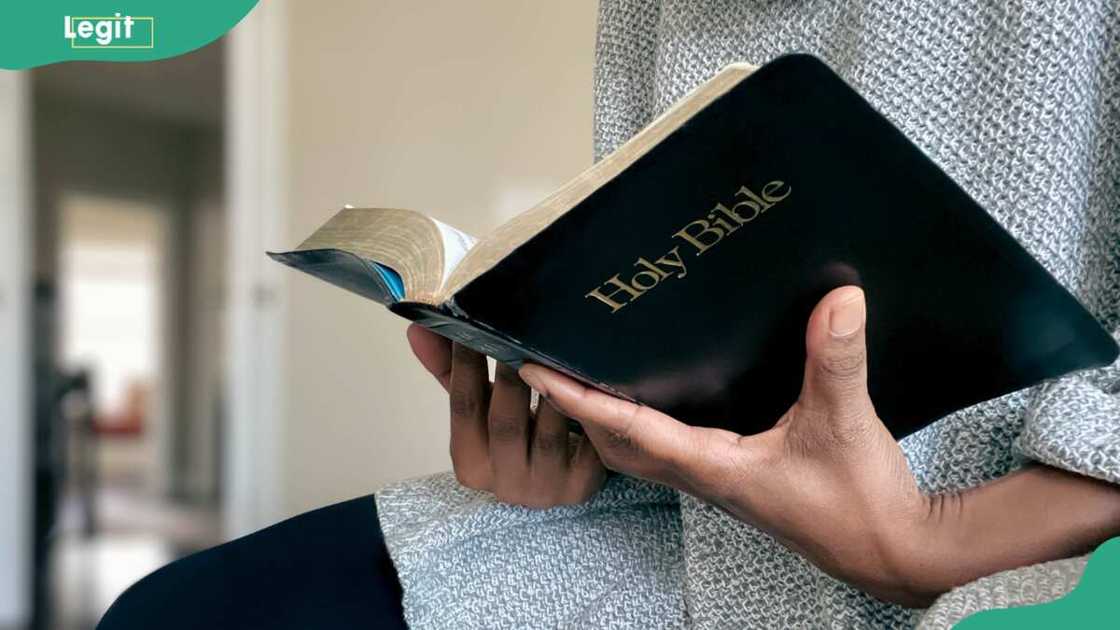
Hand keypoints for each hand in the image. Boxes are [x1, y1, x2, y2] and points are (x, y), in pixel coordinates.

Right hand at [408, 324, 605, 507]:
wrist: (562, 474)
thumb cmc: (517, 436)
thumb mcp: (481, 407)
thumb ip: (449, 372)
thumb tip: (418, 329)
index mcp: (470, 464)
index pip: (463, 406)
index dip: (466, 363)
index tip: (474, 323)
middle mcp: (504, 484)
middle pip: (505, 421)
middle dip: (512, 372)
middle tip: (520, 329)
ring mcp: (544, 489)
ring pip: (548, 432)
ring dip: (553, 388)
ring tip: (554, 348)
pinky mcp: (581, 487)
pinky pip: (586, 444)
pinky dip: (586, 411)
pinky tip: (588, 379)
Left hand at [519, 287, 938, 604]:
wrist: (891, 549)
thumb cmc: (860, 501)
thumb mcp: (844, 422)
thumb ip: (836, 360)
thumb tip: (839, 298)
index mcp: (713, 466)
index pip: (628, 428)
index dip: (579, 400)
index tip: (536, 371)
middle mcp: (703, 475)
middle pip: (617, 444)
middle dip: (576, 409)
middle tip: (545, 365)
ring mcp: (717, 478)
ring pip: (639, 450)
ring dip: (604, 418)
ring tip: (581, 374)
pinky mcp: (736, 475)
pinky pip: (670, 448)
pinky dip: (642, 422)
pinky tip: (653, 393)